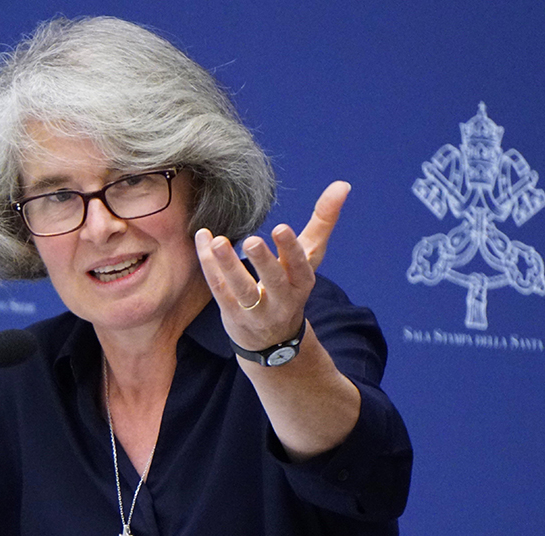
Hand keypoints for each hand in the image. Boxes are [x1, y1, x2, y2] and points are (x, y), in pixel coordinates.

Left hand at [194, 181, 349, 351]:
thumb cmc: (292, 285)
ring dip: (228, 265)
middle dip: (263, 261)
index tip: (282, 228)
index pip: (300, 268)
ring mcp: (255, 311)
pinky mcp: (231, 313)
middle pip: (273, 282)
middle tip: (252, 240)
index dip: (291, 250)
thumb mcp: (310, 257)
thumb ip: (323, 221)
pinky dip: (209, 264)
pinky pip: (218, 288)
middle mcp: (281, 301)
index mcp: (302, 284)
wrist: (272, 341)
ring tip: (218, 241)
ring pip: (241, 289)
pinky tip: (202, 239)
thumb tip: (342, 184)